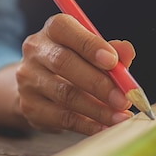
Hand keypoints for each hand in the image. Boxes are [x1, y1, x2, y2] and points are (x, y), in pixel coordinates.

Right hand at [14, 14, 134, 134]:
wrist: (40, 86)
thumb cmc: (75, 63)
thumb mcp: (92, 52)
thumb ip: (112, 51)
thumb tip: (126, 51)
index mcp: (52, 29)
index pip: (65, 29)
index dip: (89, 45)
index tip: (113, 61)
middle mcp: (35, 50)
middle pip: (63, 63)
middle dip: (97, 83)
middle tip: (123, 99)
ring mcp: (28, 79)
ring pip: (64, 94)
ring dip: (97, 109)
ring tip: (120, 117)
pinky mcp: (29, 106)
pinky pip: (61, 118)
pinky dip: (86, 125)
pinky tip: (104, 127)